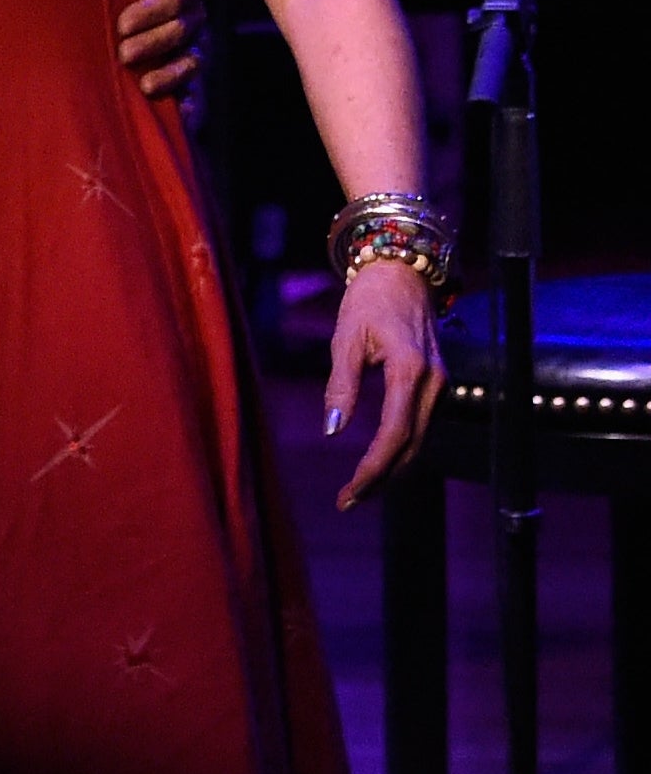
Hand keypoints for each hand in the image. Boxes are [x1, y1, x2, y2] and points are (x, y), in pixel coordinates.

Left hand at [327, 259, 444, 508]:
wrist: (402, 272)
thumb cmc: (368, 301)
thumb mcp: (346, 338)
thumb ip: (341, 385)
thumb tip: (332, 430)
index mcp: (410, 370)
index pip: (395, 433)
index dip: (374, 468)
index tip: (350, 492)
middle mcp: (434, 382)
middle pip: (412, 445)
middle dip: (382, 478)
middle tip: (348, 501)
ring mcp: (441, 384)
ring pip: (420, 439)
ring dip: (392, 468)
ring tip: (358, 490)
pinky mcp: (438, 384)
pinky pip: (421, 425)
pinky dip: (401, 448)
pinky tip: (379, 462)